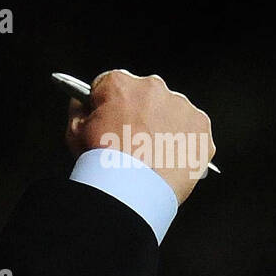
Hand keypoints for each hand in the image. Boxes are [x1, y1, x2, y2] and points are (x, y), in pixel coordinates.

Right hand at [65, 69, 215, 205]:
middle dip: (137, 114)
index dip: (104, 104)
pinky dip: (182, 144)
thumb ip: (78, 110)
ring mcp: (182, 107)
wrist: (131, 191)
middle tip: (128, 143)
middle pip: (144, 96)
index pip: (109, 84)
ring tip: (149, 157)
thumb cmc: (102, 163)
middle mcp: (154, 88)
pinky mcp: (201, 127)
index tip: (105, 119)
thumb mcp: (74, 134)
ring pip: (170, 113)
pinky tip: (166, 161)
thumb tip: (81, 103)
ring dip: (161, 128)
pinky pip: (191, 132)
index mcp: (121, 85)